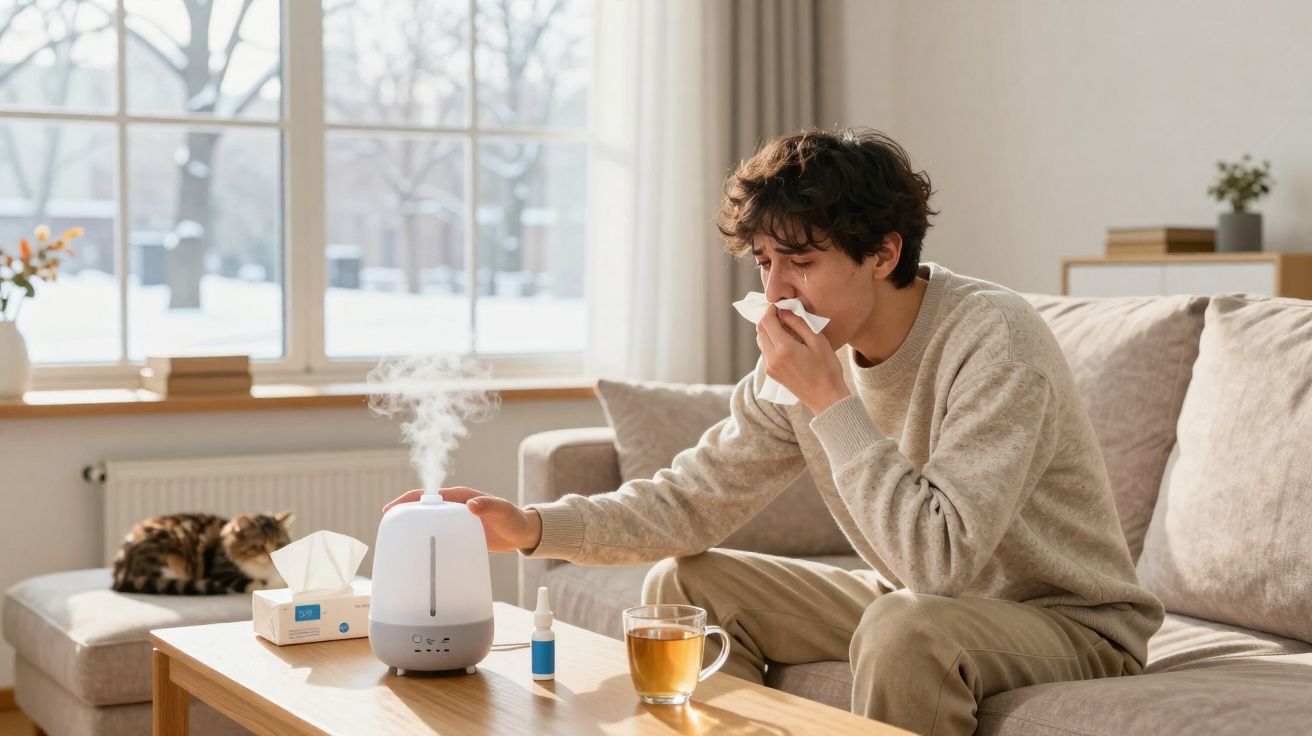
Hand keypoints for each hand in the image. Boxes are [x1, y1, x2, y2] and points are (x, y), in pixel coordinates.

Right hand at [382, 487, 543, 552]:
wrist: (522, 533)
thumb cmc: (514, 520)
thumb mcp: (503, 512)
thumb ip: (489, 506)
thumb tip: (471, 505)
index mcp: (461, 496)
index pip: (429, 495)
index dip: (409, 500)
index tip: (393, 509)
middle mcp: (456, 505)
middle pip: (424, 506)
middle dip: (405, 512)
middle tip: (388, 524)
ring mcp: (457, 519)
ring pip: (429, 520)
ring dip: (414, 525)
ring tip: (397, 538)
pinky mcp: (459, 532)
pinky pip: (439, 532)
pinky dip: (427, 537)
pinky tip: (419, 549)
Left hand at [756, 305, 849, 414]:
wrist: (826, 398)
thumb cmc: (827, 369)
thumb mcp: (818, 341)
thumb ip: (799, 324)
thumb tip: (784, 311)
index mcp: (784, 349)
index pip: (767, 321)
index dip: (771, 309)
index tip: (781, 305)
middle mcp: (771, 358)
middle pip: (760, 330)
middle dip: (769, 318)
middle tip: (783, 313)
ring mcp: (769, 367)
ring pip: (761, 340)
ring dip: (769, 330)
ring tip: (786, 327)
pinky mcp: (771, 373)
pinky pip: (765, 351)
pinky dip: (771, 341)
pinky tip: (786, 341)